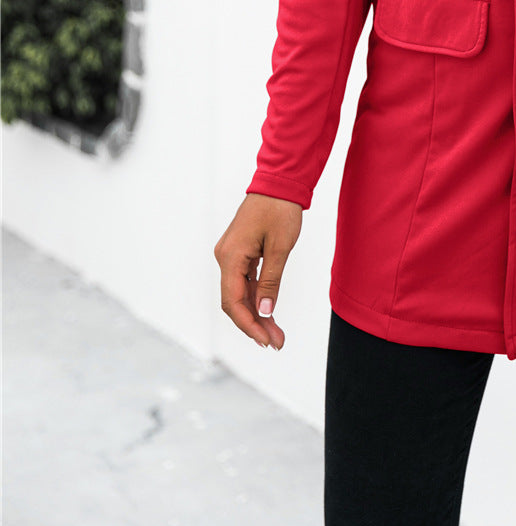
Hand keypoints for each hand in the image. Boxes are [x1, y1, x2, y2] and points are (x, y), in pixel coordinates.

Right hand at [214, 194, 302, 348]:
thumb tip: (264, 311)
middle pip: (234, 301)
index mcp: (231, 256)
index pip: (232, 301)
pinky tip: (268, 312)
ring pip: (240, 293)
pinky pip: (244, 281)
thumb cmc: (280, 209)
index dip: (249, 324)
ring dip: (256, 313)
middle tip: (276, 343)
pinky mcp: (240, 252)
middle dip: (254, 324)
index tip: (265, 341)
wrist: (279, 182)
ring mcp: (231, 255)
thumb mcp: (279, 247)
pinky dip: (256, 297)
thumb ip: (270, 281)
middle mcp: (225, 257)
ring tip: (276, 334)